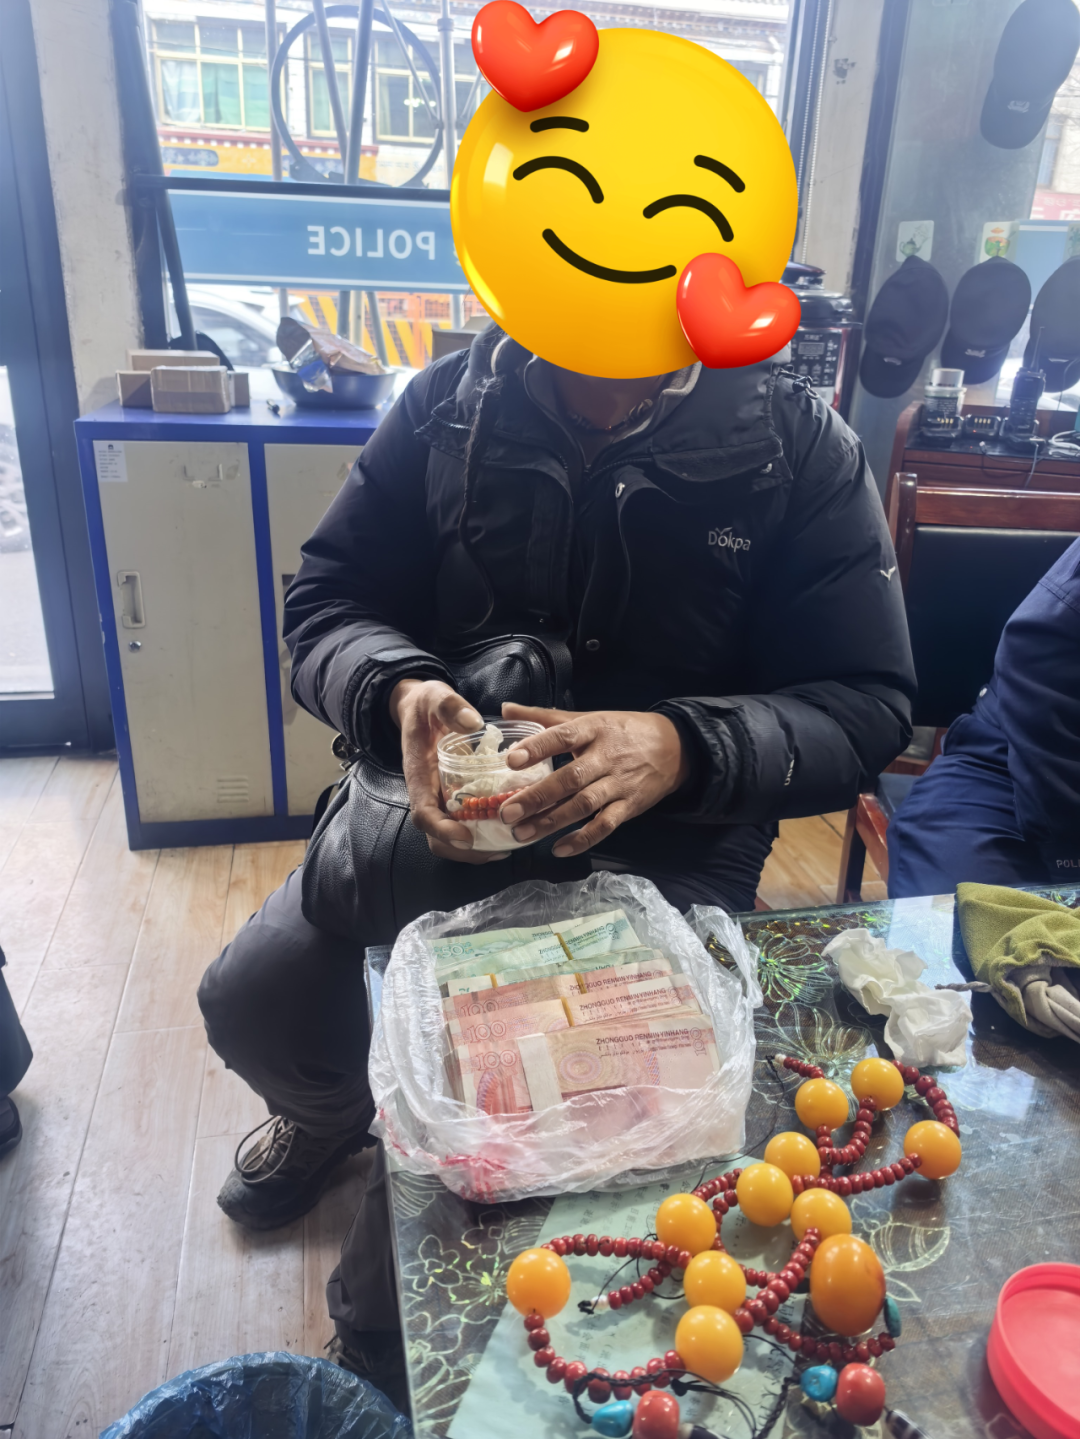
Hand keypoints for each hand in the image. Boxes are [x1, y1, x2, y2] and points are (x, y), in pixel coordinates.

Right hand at [390, 678, 508, 863]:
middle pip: (436, 837)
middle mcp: (427, 793)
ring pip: (449, 838)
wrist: (419, 708)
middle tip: (497, 849)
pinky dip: (481, 835)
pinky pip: (462, 825)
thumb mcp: (436, 697)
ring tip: (506, 846)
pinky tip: (505, 832)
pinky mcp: (452, 796)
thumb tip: (472, 721)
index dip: (442, 830)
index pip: (423, 814)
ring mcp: (439, 797)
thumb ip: (451, 707)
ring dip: (475, 849)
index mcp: (418, 775)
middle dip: (463, 850)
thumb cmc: (427, 705)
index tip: (466, 837)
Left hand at [499, 703, 689, 856]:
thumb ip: (546, 717)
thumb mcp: (589, 718)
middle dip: (537, 796)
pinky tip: (558, 849)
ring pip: (584, 805)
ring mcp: (618, 784)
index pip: (564, 736)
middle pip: (570, 778)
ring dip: (551, 821)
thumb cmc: (622, 731)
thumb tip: (505, 710)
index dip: (538, 747)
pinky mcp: (629, 807)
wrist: (673, 748)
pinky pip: (605, 826)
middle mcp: (606, 757)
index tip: (512, 760)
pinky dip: (583, 840)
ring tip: (522, 833)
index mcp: (593, 730)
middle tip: (506, 811)